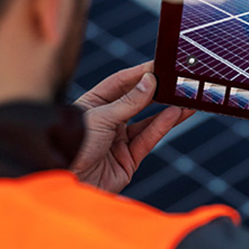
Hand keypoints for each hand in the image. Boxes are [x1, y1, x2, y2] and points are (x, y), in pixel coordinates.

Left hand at [70, 61, 194, 192]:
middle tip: (177, 80)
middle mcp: (107, 121)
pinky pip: (149, 139)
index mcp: (93, 104)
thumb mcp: (100, 117)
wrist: (63, 184)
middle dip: (157, 91)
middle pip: (137, 101)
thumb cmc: (71, 147)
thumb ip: (129, 102)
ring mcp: (118, 141)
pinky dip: (163, 126)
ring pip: (148, 121)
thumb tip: (149, 81)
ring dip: (167, 109)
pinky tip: (176, 114)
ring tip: (185, 98)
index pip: (121, 83)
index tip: (159, 64)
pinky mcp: (128, 160)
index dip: (140, 73)